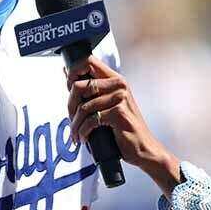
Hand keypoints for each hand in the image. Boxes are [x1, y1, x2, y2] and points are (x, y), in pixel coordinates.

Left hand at [66, 55, 181, 196]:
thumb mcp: (108, 103)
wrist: (143, 147)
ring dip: (75, 125)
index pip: (88, 62)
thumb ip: (90, 89)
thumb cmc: (124, 127)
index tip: (68, 89)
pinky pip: (90, 120)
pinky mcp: (118, 113)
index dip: (72, 73)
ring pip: (83, 107)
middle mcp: (118, 85)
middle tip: (71, 119)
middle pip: (79, 85)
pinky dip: (83, 132)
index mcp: (115, 79)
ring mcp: (120, 98)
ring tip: (77, 133)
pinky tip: (85, 138)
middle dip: (69, 106)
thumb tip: (66, 71)